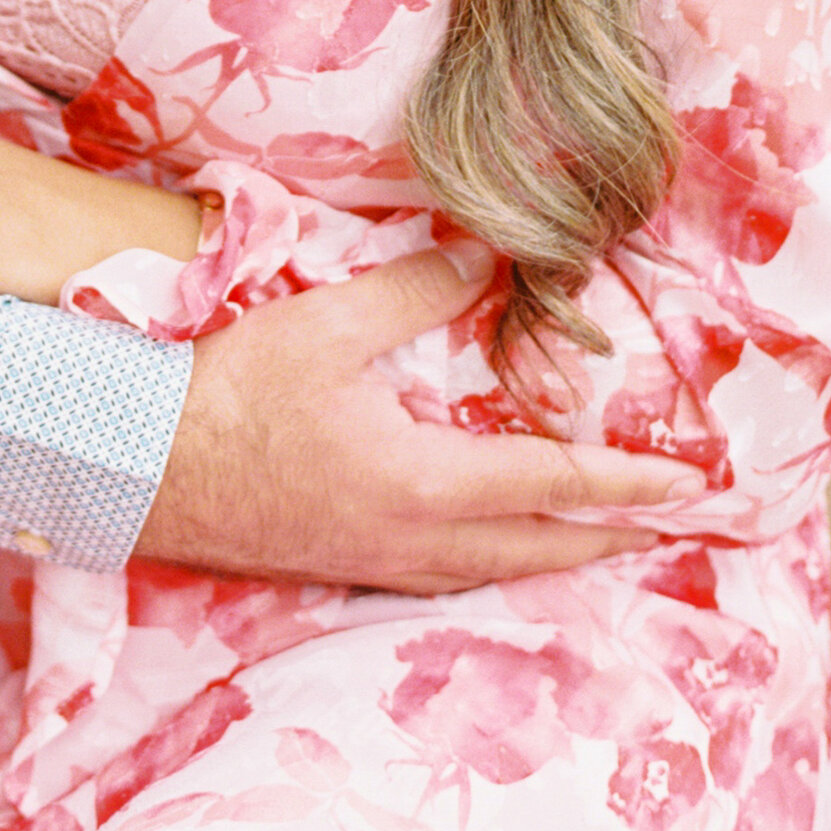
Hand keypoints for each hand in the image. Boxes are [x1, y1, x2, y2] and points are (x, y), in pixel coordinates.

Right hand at [138, 247, 702, 590]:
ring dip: (555, 554)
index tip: (687, 483)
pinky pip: (446, 576)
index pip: (551, 483)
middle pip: (537, 548)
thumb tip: (487, 254)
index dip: (624, 479)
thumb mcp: (330, 325)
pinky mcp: (344, 564)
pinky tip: (486, 546)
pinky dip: (494, 561)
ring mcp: (378, 562)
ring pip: (493, 570)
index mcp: (425, 483)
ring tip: (595, 539)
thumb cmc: (233, 394)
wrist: (143, 469)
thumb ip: (416, 289)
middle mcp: (416, 539)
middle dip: (609, 535)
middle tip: (668, 526)